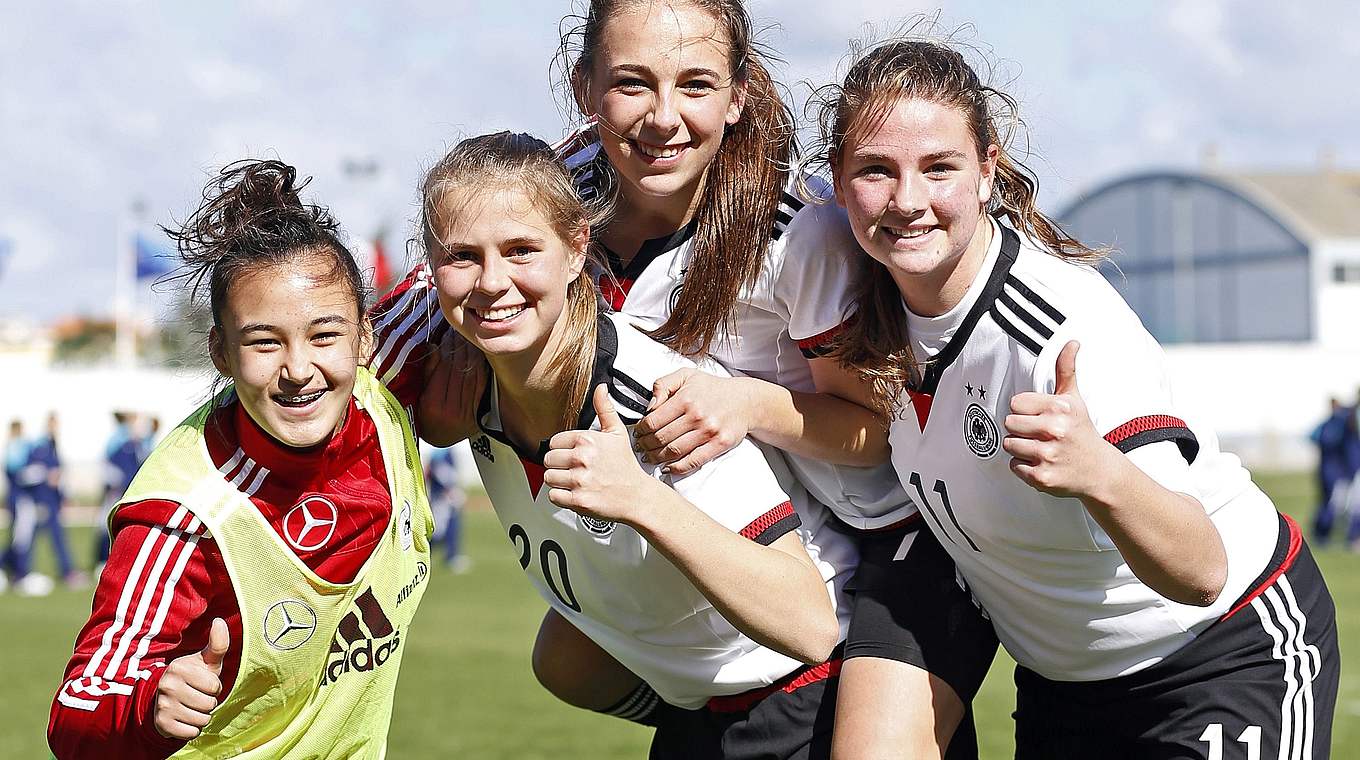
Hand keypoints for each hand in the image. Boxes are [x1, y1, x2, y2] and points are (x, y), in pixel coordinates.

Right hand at [153, 617, 228, 740]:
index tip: (203, 683)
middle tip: (196, 696)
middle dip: (208, 702)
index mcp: (179, 668)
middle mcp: (167, 686)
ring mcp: (163, 705)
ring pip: (202, 720)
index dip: (214, 687)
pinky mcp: (161, 724)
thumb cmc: (194, 677)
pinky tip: (184, 718)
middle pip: (209, 704)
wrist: (166, 699)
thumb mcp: (206, 661)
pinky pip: (191, 732)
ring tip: (191, 706)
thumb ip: (217, 643)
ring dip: (201, 716)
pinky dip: (192, 729)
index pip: (215, 686)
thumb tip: (219, 621)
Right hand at [418, 329, 484, 445]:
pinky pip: (481, 383)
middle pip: (459, 370)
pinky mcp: (478, 411)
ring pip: (471, 375)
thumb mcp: (418, 396)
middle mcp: (452, 410)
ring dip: (471, 354)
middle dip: (459, 348)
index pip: (443, 369)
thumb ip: (427, 372)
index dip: (447, 349)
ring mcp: (467, 412)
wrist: (439, 437)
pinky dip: (480, 366)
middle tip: (459, 331)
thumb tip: (433, 346)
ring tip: (468, 339)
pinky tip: (478, 354)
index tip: (448, 333)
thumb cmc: (424, 415)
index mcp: (433, 405)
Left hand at [544, 385, 657, 524]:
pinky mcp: (578, 500)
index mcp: (587, 440)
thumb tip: (600, 388)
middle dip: (559, 465)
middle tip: (574, 469)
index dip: (563, 449)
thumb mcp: (617, 433)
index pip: (554, 442)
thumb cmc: (625, 466)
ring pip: (548, 477)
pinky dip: (561, 497)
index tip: (574, 455)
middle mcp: (582, 458)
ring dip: (559, 481)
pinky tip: (575, 492)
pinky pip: (553, 496)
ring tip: (575, 481)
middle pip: (548, 460)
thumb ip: (605, 409)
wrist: (637, 496)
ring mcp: (579, 480)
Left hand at [634, 369, 751, 474]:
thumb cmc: (713, 389)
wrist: (745, 401)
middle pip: (661, 438)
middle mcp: (696, 415)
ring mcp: (708, 431)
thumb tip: (650, 406)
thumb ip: (663, 385)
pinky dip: (677, 468)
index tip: (638, 433)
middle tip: (641, 447)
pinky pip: (693, 461)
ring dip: (657, 458)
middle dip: (646, 445)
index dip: (641, 430)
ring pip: (674, 451)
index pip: (653, 420)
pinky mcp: (719, 444)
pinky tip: (668, 467)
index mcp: (685, 398)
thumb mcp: (686, 375)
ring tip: (650, 457)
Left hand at [1003, 342, 1115, 499]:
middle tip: (1041, 435)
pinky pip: (1013, 466)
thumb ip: (1066, 369)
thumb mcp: (1074, 399)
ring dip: (1021, 449)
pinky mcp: (1042, 477)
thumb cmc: (1082, 432)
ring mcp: (1048, 455)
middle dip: (1021, 429)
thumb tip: (1072, 342)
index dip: (1025, 411)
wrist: (1099, 471)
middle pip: (1009, 424)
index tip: (1040, 417)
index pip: (1015, 403)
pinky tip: (1042, 464)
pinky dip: (1024, 467)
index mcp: (1059, 408)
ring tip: (1041, 449)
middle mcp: (1054, 430)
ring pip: (1008, 445)